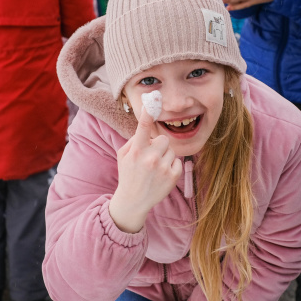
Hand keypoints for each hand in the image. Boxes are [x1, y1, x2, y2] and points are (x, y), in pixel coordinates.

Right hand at [109, 106, 182, 232]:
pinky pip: (177, 161)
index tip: (152, 99)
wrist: (133, 201)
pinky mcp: (173, 176)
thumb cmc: (128, 174)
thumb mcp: (123, 155)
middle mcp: (150, 158)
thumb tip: (148, 130)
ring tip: (155, 168)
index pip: (143, 128)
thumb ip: (135, 140)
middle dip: (158, 145)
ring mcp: (163, 168)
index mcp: (137, 151)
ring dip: (165, 156)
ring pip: (171, 150)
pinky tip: (161, 175)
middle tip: (151, 156)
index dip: (148, 113)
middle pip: (163, 139)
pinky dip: (171, 166)